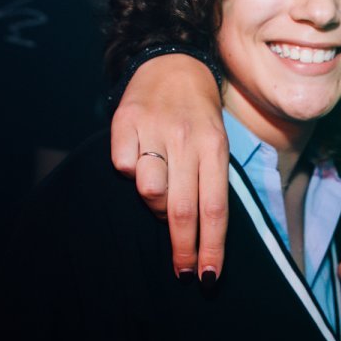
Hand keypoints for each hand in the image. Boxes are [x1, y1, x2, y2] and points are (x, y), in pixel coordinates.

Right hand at [110, 53, 228, 280]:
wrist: (173, 62)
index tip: (207, 278)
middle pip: (183, 209)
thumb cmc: (200, 115)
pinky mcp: (125, 122)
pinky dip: (130, 170)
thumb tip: (200, 235)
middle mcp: (186, 139)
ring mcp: (155, 130)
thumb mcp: (217, 142)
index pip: (216, 208)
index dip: (211, 248)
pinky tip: (139, 159)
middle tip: (182, 273)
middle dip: (183, 249)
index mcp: (215, 147)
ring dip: (156, 207)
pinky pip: (123, 165)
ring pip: (149, 191)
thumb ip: (209, 181)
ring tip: (162, 198)